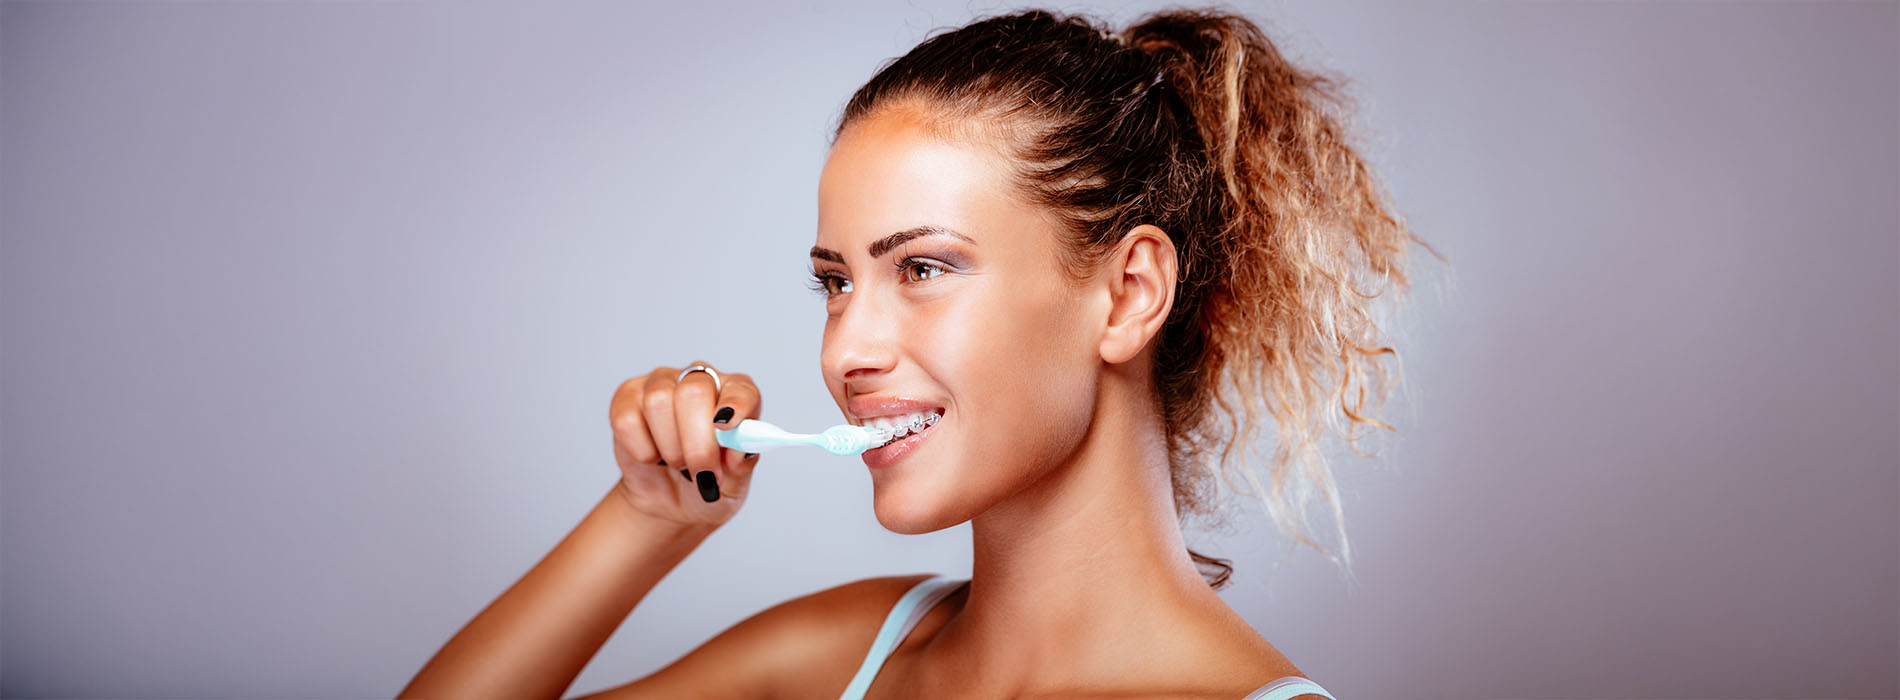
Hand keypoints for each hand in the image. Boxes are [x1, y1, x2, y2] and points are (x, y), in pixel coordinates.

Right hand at [608, 362, 762, 528]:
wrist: (669, 502)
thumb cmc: (707, 482)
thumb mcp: (733, 485)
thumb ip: (741, 464)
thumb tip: (741, 450)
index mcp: (735, 394)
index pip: (741, 388)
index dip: (736, 405)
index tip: (726, 428)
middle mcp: (698, 380)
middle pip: (694, 391)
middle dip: (697, 441)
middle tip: (702, 473)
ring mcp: (660, 384)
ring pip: (658, 401)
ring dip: (670, 447)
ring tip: (678, 464)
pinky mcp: (627, 398)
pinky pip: (627, 420)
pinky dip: (641, 450)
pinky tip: (652, 457)